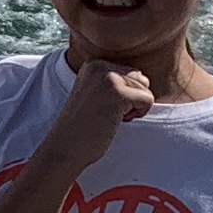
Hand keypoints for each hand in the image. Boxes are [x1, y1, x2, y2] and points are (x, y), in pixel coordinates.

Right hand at [44, 61, 154, 177]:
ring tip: (109, 117)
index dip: (123, 96)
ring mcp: (108, 77)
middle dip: (132, 99)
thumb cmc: (83, 128)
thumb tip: (144, 78)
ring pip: (145, 88)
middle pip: (140, 78)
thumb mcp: (94, 94)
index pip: (130, 73)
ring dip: (133, 107)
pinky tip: (116, 121)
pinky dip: (138, 114)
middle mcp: (100, 65)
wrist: (65, 147)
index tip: (101, 107)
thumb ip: (113, 82)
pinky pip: (148, 99)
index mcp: (93, 64)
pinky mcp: (118, 93)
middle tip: (107, 113)